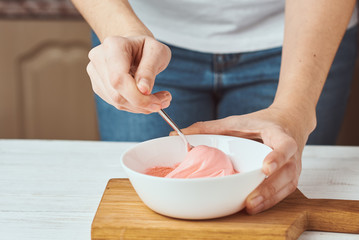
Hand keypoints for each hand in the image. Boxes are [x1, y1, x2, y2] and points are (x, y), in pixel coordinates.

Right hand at [86, 35, 171, 113]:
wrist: (134, 48)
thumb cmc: (146, 47)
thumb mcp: (157, 52)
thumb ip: (150, 70)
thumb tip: (143, 90)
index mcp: (114, 45)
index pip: (119, 78)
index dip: (137, 96)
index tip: (156, 103)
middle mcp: (99, 58)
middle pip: (117, 94)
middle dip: (142, 103)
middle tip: (163, 101)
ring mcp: (96, 73)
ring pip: (117, 101)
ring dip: (140, 106)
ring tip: (158, 99)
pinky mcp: (98, 86)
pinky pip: (116, 103)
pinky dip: (134, 105)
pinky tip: (145, 98)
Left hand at [172, 107, 314, 213]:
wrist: (287, 122)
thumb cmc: (260, 123)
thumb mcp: (236, 121)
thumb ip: (210, 127)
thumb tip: (178, 135)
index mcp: (278, 134)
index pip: (284, 145)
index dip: (277, 157)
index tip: (265, 168)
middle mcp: (290, 153)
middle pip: (286, 172)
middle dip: (269, 188)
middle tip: (251, 201)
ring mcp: (293, 166)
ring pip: (286, 186)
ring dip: (269, 199)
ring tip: (251, 207)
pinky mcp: (289, 177)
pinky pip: (283, 192)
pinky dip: (270, 200)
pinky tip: (255, 206)